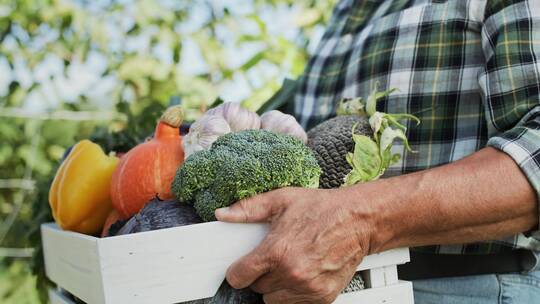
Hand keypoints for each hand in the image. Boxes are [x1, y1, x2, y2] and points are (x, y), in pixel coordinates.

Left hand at [215, 187, 375, 303]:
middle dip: (260, 275)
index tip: (242, 266)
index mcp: (277, 251)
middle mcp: (292, 272)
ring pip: (274, 300)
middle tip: (272, 259)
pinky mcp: (322, 296)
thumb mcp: (282, 200)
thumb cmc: (323, 209)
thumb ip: (249, 209)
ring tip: (287, 266)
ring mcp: (308, 287)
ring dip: (276, 287)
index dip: (237, 270)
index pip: (239, 277)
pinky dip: (294, 293)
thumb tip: (224, 214)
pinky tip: (302, 274)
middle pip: (256, 288)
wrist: (358, 219)